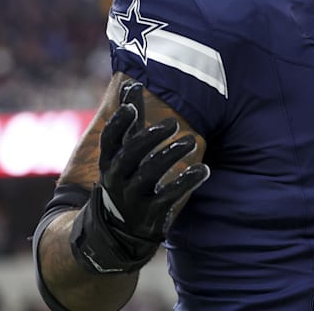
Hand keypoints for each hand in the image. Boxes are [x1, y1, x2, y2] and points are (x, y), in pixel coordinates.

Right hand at [70, 81, 210, 273]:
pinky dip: (186, 182)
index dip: (119, 123)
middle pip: (129, 155)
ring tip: (191, 141)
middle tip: (173, 123)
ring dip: (170, 155)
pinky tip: (204, 170)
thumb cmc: (125, 177)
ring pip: (148, 174)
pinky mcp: (150, 213)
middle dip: (149, 138)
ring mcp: (132, 197)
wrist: (116, 230)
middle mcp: (117, 178)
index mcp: (110, 160)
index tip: (131, 107)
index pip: (110, 139)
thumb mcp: (124, 151)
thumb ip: (130, 120)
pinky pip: (169, 196)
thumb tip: (131, 83)